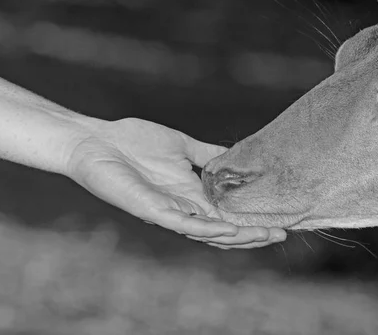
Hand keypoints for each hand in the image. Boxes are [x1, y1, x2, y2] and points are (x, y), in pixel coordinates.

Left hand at [65, 118, 285, 248]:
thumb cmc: (133, 141)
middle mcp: (184, 207)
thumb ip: (207, 154)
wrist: (97, 140)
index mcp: (191, 193)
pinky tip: (228, 230)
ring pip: (207, 233)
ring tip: (265, 235)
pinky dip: (207, 230)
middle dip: (252, 233)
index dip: (251, 218)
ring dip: (237, 237)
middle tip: (281, 233)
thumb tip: (234, 154)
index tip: (280, 218)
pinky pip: (184, 224)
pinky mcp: (152, 210)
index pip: (227, 213)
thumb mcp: (182, 145)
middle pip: (222, 230)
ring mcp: (169, 211)